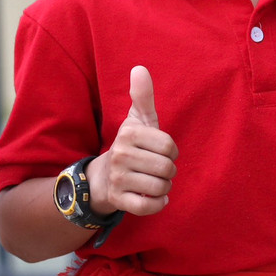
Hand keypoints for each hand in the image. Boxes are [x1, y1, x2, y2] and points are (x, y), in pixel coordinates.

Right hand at [88, 65, 177, 217]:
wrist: (104, 177)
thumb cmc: (131, 145)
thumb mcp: (137, 120)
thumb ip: (142, 95)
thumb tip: (140, 68)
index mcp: (129, 134)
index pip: (169, 146)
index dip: (171, 151)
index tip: (161, 152)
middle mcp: (121, 155)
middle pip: (167, 168)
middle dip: (168, 171)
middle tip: (157, 168)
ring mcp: (118, 179)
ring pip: (159, 188)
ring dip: (164, 188)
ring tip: (154, 182)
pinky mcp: (118, 200)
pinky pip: (147, 207)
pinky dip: (158, 204)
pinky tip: (155, 198)